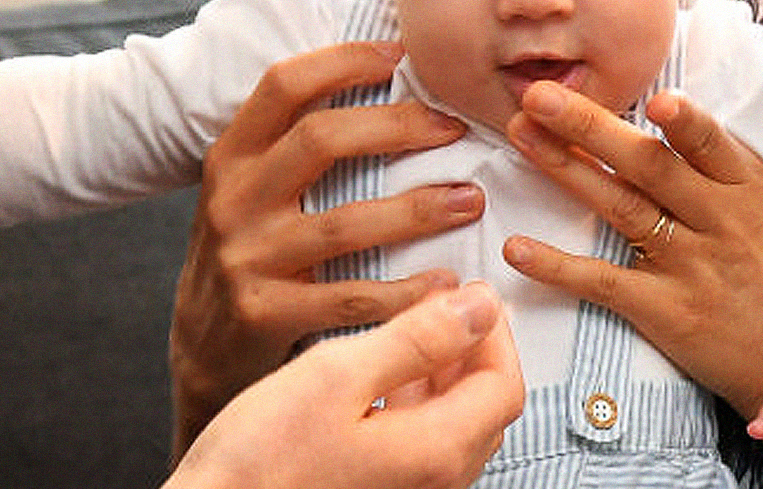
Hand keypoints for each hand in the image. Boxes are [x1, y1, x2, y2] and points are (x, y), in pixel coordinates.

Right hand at [167, 281, 522, 488]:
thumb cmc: (258, 461)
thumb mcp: (337, 376)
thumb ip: (416, 339)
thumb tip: (477, 307)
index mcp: (436, 452)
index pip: (503, 384)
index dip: (493, 331)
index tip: (469, 293)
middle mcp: (434, 482)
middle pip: (485, 408)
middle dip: (473, 350)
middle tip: (445, 305)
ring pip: (454, 426)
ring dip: (443, 375)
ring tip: (410, 332)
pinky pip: (421, 445)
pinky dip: (415, 403)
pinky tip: (377, 380)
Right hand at [169, 41, 487, 447]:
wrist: (201, 348)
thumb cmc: (249, 253)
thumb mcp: (251, 190)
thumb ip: (296, 145)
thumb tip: (382, 76)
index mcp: (232, 155)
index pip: (283, 85)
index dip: (343, 60)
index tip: (401, 55)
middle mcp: (234, 199)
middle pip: (320, 140)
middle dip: (398, 126)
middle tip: (455, 127)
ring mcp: (247, 258)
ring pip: (343, 222)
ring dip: (417, 209)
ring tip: (470, 200)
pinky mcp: (265, 315)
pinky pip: (349, 299)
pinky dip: (404, 292)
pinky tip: (444, 283)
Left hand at [501, 83, 762, 414]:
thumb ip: (715, 161)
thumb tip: (657, 104)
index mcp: (745, 186)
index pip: (710, 144)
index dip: (685, 122)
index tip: (652, 96)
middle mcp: (720, 221)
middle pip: (649, 166)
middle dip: (590, 126)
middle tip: (539, 95)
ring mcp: (692, 266)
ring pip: (621, 208)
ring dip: (565, 169)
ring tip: (521, 136)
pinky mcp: (667, 311)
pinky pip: (604, 283)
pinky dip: (557, 266)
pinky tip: (517, 248)